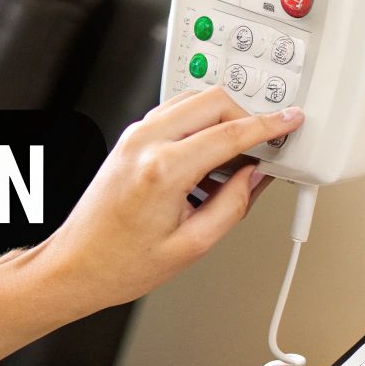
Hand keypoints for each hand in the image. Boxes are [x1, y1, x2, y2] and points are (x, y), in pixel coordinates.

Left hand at [28, 88, 301, 316]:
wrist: (75, 265)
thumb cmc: (120, 263)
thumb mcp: (192, 244)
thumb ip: (233, 205)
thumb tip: (255, 177)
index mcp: (163, 169)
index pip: (231, 133)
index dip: (269, 126)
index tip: (289, 121)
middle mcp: (145, 143)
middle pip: (213, 100)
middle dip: (246, 117)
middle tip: (264, 147)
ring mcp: (134, 137)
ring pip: (193, 100)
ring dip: (221, 120)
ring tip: (236, 160)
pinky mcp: (129, 140)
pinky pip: (174, 115)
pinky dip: (199, 126)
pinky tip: (208, 160)